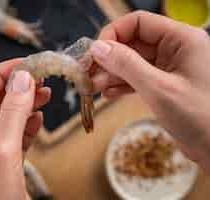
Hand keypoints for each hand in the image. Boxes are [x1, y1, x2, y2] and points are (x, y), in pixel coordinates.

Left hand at [0, 59, 50, 199]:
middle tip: (41, 78)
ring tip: (46, 94)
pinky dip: (28, 123)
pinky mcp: (4, 158)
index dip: (2, 74)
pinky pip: (16, 132)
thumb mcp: (4, 151)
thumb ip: (13, 113)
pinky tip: (39, 118)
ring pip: (8, 116)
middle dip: (18, 88)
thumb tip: (23, 79)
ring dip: (26, 104)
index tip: (26, 65)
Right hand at [90, 11, 209, 169]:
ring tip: (92, 87)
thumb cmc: (200, 117)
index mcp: (180, 39)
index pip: (138, 22)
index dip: (113, 34)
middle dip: (108, 58)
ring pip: (132, 62)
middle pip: (132, 43)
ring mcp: (169, 68)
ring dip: (111, 73)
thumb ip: (126, 65)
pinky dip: (121, 84)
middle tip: (86, 73)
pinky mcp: (164, 85)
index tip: (94, 53)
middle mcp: (175, 49)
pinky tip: (107, 93)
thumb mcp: (158, 88)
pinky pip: (138, 78)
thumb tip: (98, 48)